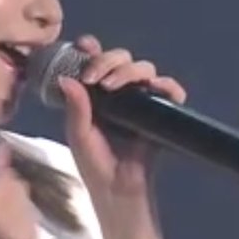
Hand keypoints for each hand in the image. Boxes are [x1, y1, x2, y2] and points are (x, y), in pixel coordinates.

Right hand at [0, 145, 38, 238]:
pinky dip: (21, 218)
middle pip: (17, 184)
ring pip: (26, 199)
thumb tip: (3, 147)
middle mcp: (10, 222)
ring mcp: (25, 234)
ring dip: (14, 202)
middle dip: (5, 188)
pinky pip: (31, 216)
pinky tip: (7, 230)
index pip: (3, 175)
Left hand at [58, 35, 187, 201]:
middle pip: (122, 58)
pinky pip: (172, 92)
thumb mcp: (79, 134)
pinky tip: (155, 88)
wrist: (117, 192)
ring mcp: (143, 101)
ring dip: (129, 70)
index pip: (98, 61)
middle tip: (94, 76)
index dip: (93, 49)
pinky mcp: (163, 114)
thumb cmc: (95, 165)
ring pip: (144, 69)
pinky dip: (168, 86)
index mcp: (98, 94)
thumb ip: (76, 107)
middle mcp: (121, 92)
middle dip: (108, 60)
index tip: (84, 46)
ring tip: (112, 86)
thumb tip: (67, 79)